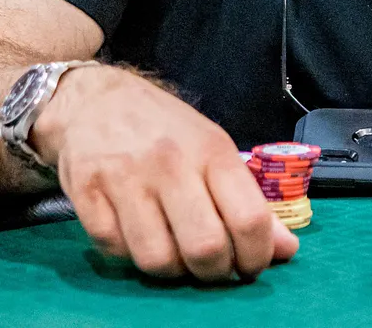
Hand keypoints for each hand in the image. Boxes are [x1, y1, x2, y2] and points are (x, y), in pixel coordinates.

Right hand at [31, 65, 298, 280]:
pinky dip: (129, 254)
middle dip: (214, 272)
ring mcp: (125, 179)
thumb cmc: (164, 128)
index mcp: (211, 151)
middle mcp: (170, 164)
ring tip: (173, 251)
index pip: (249, 219)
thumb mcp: (213, 149)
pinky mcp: (85, 194)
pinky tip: (136, 234)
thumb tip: (287, 250)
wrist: (95, 99)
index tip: (251, 265)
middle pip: (205, 248)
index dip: (257, 256)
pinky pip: (115, 251)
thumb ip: (249, 200)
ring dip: (171, 269)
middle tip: (211, 266)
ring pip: (157, 260)